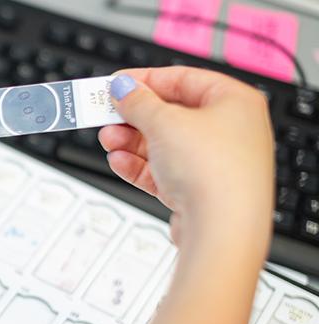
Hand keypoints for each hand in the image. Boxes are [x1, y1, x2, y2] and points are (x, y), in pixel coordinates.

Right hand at [98, 66, 272, 253]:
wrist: (222, 229)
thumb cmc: (214, 170)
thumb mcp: (164, 122)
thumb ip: (138, 101)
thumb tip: (123, 88)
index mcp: (234, 101)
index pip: (183, 79)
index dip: (145, 80)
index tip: (116, 84)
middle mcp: (229, 130)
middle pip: (170, 113)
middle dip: (133, 116)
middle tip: (105, 114)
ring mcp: (214, 162)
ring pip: (163, 144)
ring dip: (130, 141)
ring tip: (108, 140)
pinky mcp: (198, 190)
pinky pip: (162, 171)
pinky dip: (139, 165)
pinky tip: (119, 161)